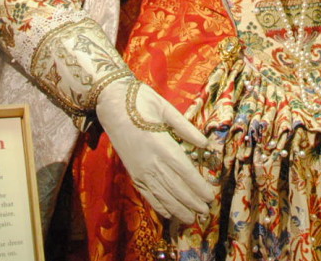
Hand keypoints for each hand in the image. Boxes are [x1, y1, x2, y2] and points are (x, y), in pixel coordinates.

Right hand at [95, 78, 216, 225]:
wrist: (110, 104)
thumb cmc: (140, 101)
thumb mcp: (165, 108)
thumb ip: (185, 128)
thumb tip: (205, 143)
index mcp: (161, 144)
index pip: (184, 171)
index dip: (198, 186)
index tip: (210, 196)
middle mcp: (150, 161)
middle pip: (175, 187)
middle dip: (191, 201)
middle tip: (205, 212)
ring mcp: (139, 169)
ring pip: (161, 194)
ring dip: (177, 208)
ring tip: (190, 219)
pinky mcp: (132, 172)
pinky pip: (146, 193)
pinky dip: (157, 204)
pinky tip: (167, 213)